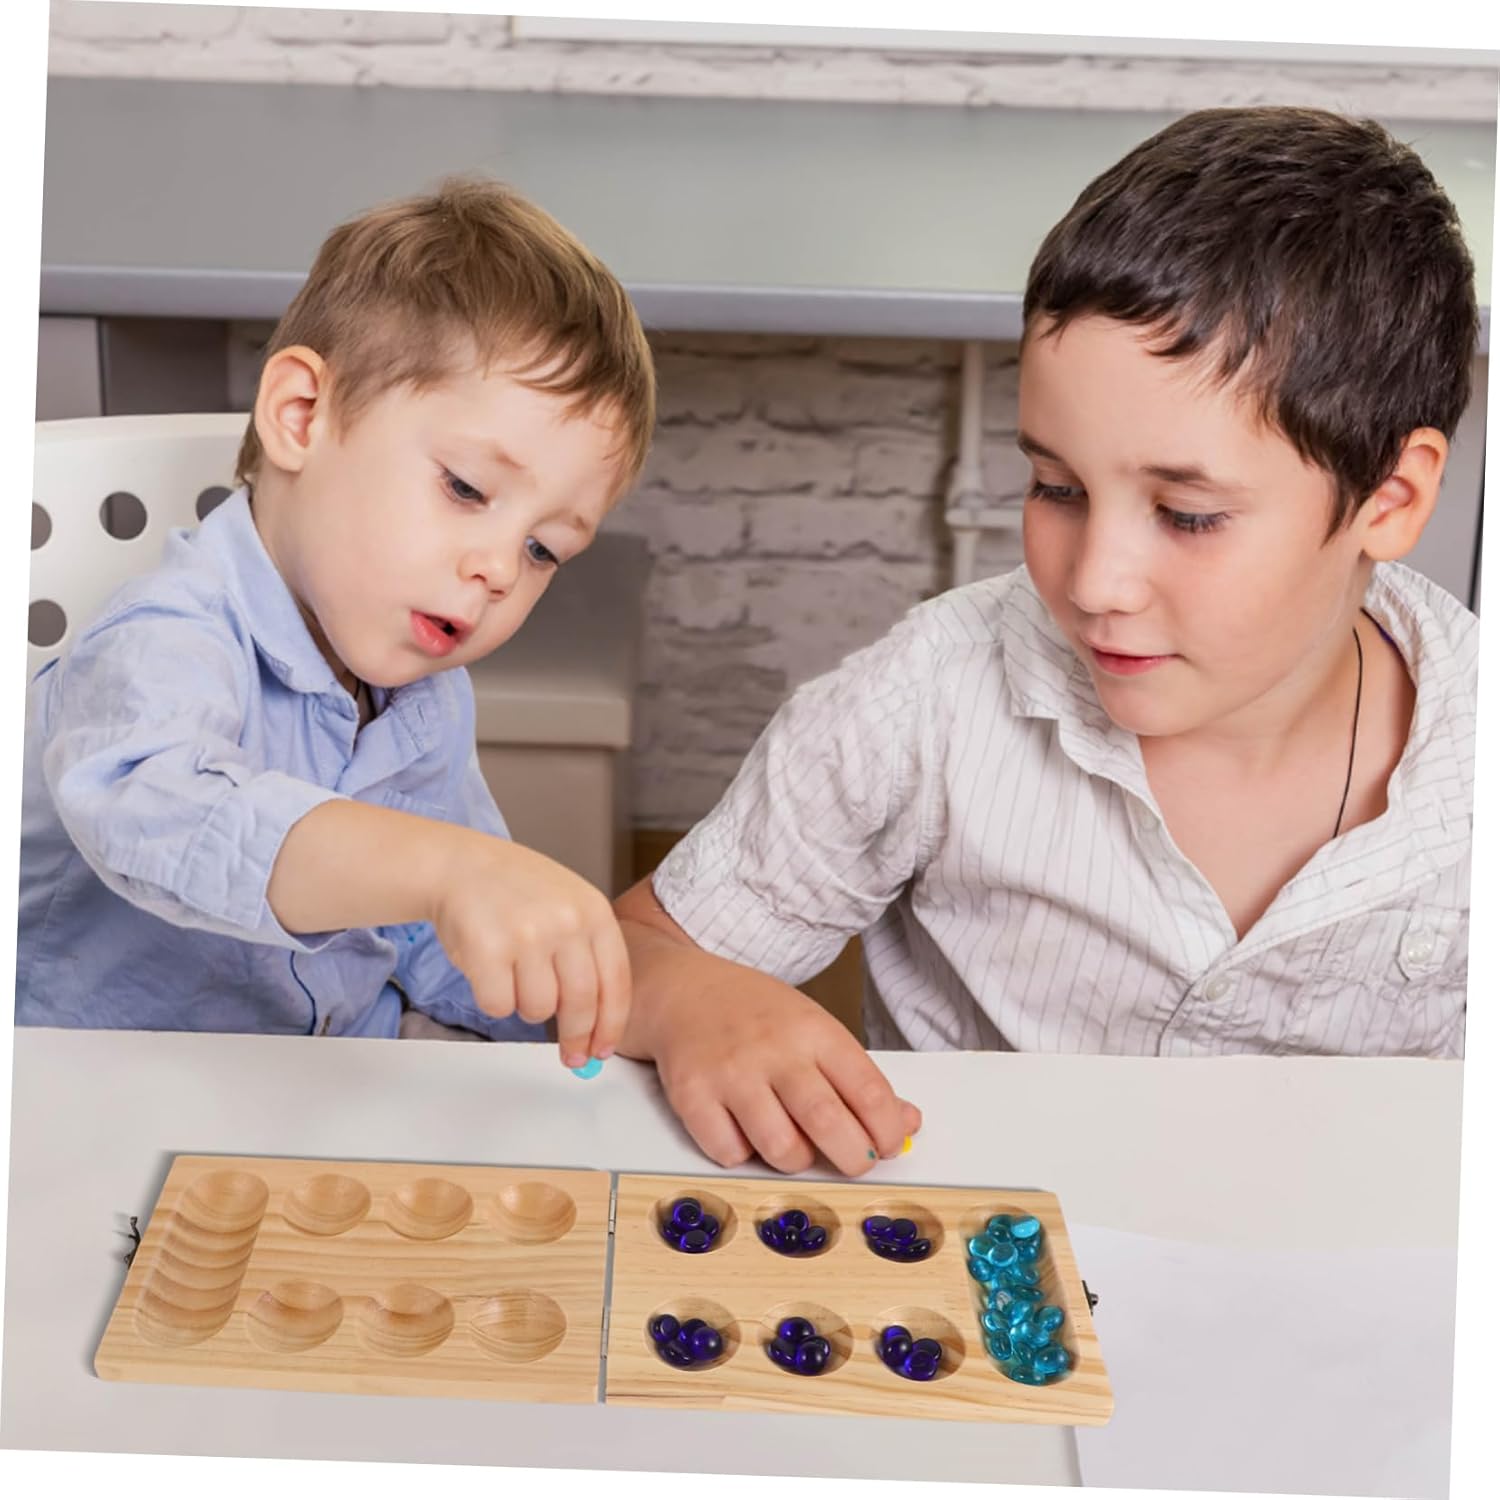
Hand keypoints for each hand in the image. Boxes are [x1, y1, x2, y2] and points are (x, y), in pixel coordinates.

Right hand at [430, 836, 630, 1066]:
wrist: (460, 865)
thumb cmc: (516, 891)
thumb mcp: (570, 906)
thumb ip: (588, 956)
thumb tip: (598, 1025)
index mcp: (594, 911)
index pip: (616, 982)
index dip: (611, 1025)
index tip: (603, 1049)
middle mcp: (566, 922)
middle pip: (581, 1003)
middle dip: (575, 1036)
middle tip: (571, 1054)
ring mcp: (528, 935)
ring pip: (538, 1009)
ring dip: (526, 1007)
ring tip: (515, 975)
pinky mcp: (488, 950)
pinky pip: (499, 1006)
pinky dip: (493, 1000)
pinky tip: (489, 971)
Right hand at [641, 970, 920, 1176]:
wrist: (682, 989)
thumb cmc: (755, 1014)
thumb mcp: (814, 1026)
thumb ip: (858, 1076)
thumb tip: (906, 1121)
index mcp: (815, 1030)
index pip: (869, 1091)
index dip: (888, 1131)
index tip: (888, 1145)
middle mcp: (774, 1050)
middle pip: (828, 1123)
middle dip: (853, 1158)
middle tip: (854, 1161)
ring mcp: (731, 1074)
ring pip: (781, 1149)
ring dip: (797, 1161)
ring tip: (794, 1143)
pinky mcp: (692, 1096)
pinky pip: (730, 1153)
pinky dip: (744, 1155)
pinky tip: (746, 1132)